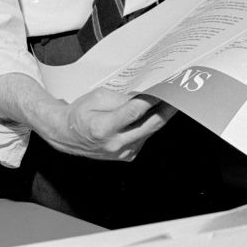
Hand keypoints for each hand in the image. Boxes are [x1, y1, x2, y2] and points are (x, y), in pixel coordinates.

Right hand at [50, 87, 175, 161]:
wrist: (66, 136)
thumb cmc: (80, 113)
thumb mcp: (98, 97)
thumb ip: (122, 98)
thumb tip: (145, 97)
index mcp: (103, 128)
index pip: (134, 112)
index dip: (152, 100)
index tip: (165, 90)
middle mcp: (114, 144)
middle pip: (149, 125)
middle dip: (167, 110)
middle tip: (179, 96)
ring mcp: (121, 153)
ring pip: (150, 132)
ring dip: (161, 117)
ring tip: (171, 101)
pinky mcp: (126, 156)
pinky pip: (144, 137)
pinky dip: (151, 125)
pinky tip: (155, 114)